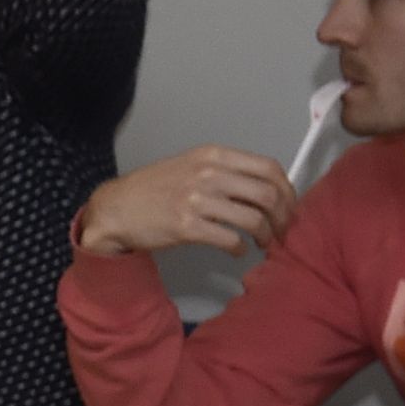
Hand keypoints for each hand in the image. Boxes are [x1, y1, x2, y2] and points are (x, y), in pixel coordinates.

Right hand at [75, 146, 293, 259]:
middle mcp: (208, 174)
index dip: (287, 190)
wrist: (115, 208)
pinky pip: (229, 239)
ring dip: (266, 235)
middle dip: (283, 216)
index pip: (268, 168)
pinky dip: (240, 248)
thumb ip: (225, 171)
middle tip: (282, 229)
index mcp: (213, 155)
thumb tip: (264, 188)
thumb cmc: (153, 189)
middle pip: (267, 194)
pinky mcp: (187, 227)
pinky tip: (238, 250)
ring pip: (253, 219)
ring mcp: (197, 200)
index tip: (289, 205)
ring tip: (264, 242)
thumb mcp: (191, 165)